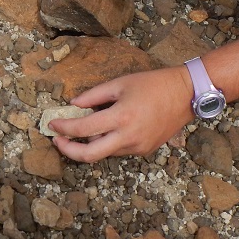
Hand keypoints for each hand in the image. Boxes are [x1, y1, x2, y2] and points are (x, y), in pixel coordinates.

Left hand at [48, 67, 195, 161]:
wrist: (185, 95)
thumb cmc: (153, 84)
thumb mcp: (121, 83)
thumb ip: (95, 95)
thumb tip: (74, 104)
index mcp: (121, 117)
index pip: (83, 129)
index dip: (64, 128)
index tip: (53, 124)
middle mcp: (128, 136)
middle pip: (89, 156)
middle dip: (68, 150)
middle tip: (58, 140)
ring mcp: (137, 147)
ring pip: (104, 152)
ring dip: (90, 143)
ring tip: (87, 128)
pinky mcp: (144, 151)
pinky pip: (118, 150)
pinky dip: (108, 142)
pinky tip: (111, 128)